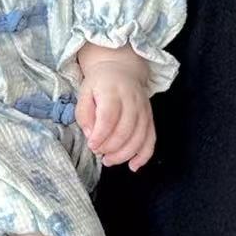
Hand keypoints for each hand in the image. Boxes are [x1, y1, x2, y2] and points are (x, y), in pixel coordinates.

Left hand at [74, 47, 155, 170]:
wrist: (122, 69)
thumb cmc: (99, 83)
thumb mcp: (84, 92)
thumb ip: (84, 114)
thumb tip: (90, 135)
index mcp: (112, 91)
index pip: (109, 116)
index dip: (100, 135)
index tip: (92, 145)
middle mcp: (132, 100)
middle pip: (125, 130)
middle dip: (110, 147)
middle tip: (98, 152)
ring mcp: (144, 109)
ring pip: (139, 137)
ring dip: (124, 154)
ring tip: (109, 161)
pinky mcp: (150, 118)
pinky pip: (151, 139)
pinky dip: (144, 155)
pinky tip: (133, 166)